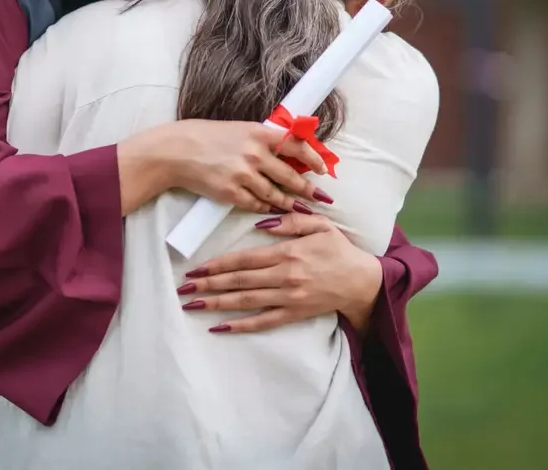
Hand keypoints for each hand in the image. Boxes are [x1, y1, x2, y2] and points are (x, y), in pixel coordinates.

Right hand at [116, 119, 330, 216]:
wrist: (175, 151)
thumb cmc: (205, 136)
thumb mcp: (238, 129)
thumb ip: (263, 139)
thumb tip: (289, 152)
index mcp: (258, 133)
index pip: (297, 146)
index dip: (314, 159)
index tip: (322, 169)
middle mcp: (254, 154)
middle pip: (291, 176)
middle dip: (308, 189)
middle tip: (319, 197)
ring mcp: (243, 175)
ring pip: (276, 194)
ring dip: (289, 202)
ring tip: (299, 207)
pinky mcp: (231, 193)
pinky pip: (256, 205)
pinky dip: (265, 208)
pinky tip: (271, 209)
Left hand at [176, 212, 383, 333]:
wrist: (364, 283)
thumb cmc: (340, 250)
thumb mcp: (320, 225)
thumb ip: (291, 221)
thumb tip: (263, 220)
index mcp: (287, 253)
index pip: (244, 259)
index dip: (218, 264)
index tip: (196, 267)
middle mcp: (284, 277)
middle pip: (239, 281)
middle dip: (208, 284)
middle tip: (183, 288)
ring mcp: (288, 298)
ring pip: (246, 301)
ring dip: (217, 303)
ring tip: (193, 305)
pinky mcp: (294, 314)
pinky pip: (264, 322)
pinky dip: (241, 325)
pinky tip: (220, 327)